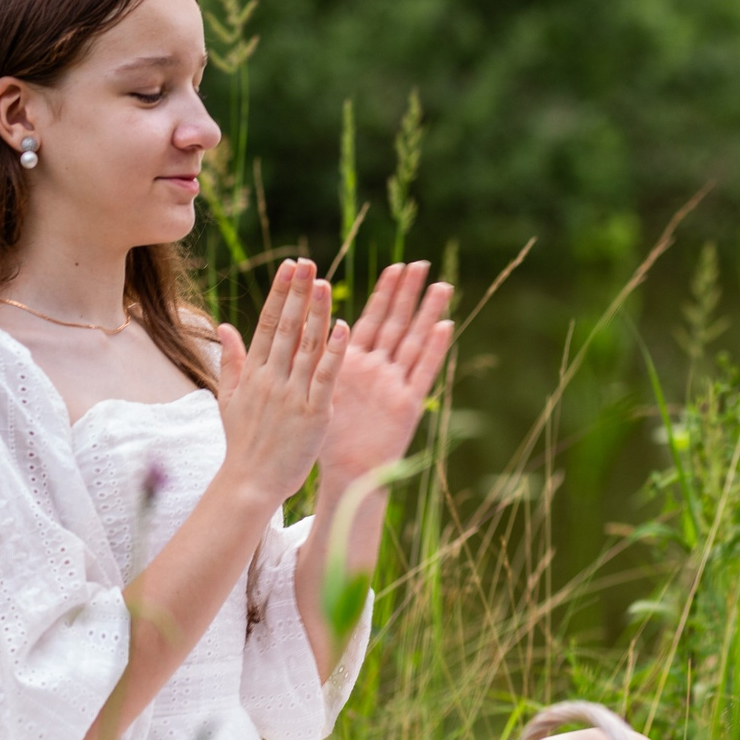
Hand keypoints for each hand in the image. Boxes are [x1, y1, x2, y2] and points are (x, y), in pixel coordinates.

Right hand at [214, 260, 345, 502]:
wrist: (250, 483)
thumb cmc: (243, 443)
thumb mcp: (229, 398)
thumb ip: (232, 360)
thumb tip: (225, 326)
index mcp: (254, 372)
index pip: (268, 322)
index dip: (281, 292)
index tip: (291, 265)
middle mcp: (271, 378)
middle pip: (288, 327)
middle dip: (298, 292)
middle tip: (309, 262)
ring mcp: (292, 395)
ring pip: (307, 346)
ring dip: (317, 313)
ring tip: (326, 283)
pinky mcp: (313, 413)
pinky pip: (325, 377)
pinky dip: (335, 352)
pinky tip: (345, 328)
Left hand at [317, 261, 454, 492]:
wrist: (344, 474)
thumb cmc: (326, 437)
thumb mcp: (314, 390)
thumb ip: (309, 358)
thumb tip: (294, 325)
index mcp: (355, 362)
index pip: (372, 319)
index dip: (385, 293)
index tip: (396, 266)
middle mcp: (380, 369)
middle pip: (396, 324)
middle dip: (408, 295)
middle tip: (421, 265)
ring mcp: (395, 384)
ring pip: (414, 341)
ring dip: (427, 314)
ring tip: (441, 286)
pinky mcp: (407, 404)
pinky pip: (422, 372)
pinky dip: (434, 349)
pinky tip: (444, 325)